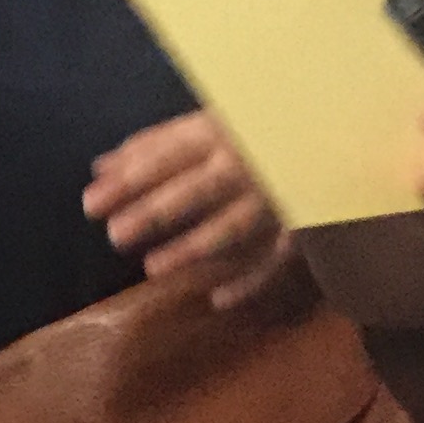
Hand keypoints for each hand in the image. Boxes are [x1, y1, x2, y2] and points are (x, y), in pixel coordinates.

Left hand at [84, 111, 300, 309]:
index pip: (164, 157)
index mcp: (221, 131)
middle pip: (194, 191)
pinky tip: (217, 298)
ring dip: (191, 250)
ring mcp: (278, 194)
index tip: (89, 204)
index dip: (125, 181)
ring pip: (232, 227)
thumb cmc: (256, 127)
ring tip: (152, 268)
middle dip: (152, 214)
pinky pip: (277, 258)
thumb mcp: (206, 124)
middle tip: (114, 235)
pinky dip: (250, 281)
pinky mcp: (306, 222)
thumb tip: (101, 167)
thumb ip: (154, 145)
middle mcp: (248, 162)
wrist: (334, 132)